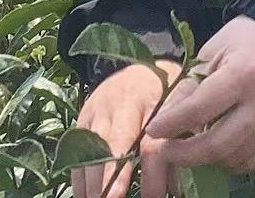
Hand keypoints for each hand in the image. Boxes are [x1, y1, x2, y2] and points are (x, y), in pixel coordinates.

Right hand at [71, 57, 184, 197]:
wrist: (141, 70)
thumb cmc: (166, 92)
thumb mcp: (179, 108)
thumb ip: (178, 143)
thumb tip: (176, 187)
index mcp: (152, 100)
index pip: (149, 142)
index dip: (150, 174)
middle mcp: (121, 103)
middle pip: (113, 146)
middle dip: (110, 179)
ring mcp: (98, 109)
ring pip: (90, 148)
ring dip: (91, 181)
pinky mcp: (83, 117)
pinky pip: (76, 149)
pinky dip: (78, 175)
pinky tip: (82, 195)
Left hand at [143, 15, 254, 188]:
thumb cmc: (244, 41)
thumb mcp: (211, 53)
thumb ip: (188, 88)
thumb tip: (162, 123)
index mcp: (244, 72)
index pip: (200, 110)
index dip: (172, 124)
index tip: (152, 131)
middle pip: (219, 145)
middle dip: (186, 154)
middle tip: (167, 151)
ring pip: (236, 158)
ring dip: (209, 158)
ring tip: (195, 144)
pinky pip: (254, 161)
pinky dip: (232, 159)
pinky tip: (221, 146)